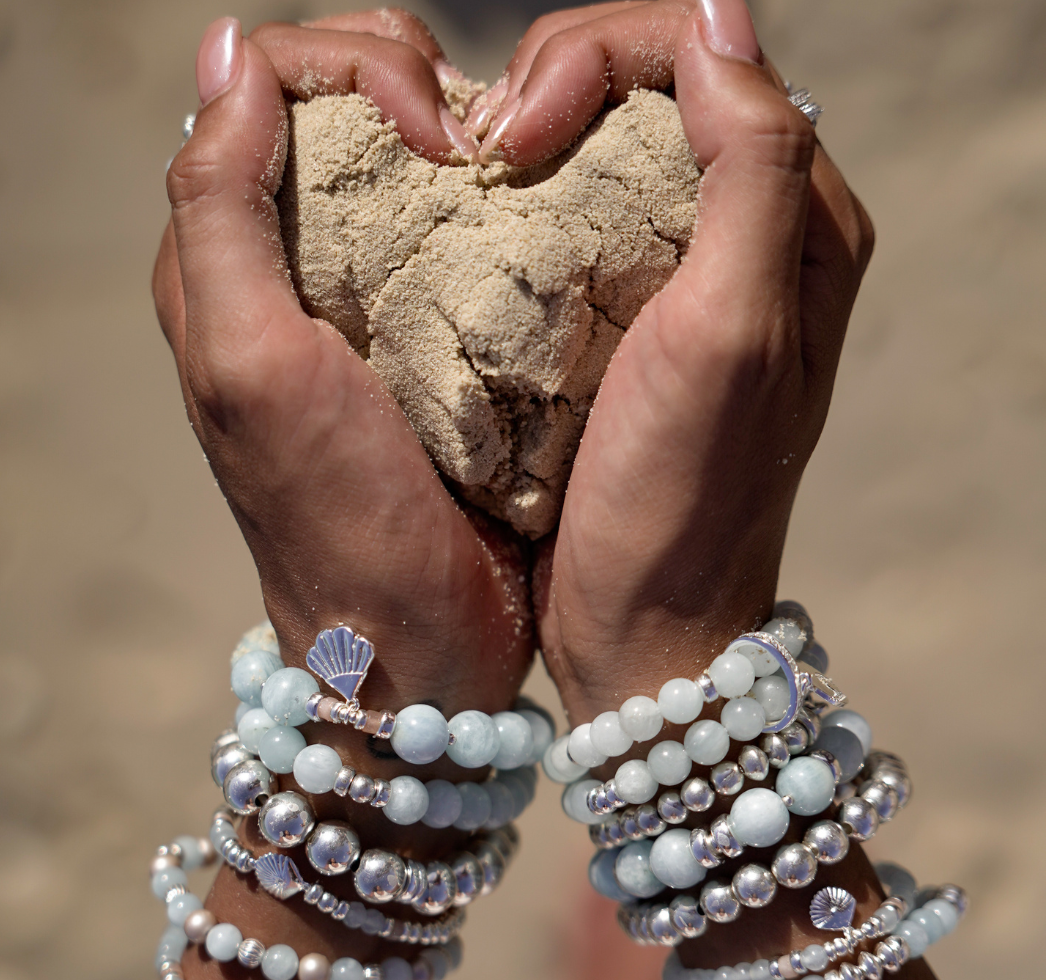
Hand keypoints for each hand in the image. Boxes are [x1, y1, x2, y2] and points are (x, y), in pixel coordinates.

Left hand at [154, 14, 528, 716]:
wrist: (415, 639)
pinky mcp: (424, 345)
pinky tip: (528, 221)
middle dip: (411, 83)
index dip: (356, 65)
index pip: (268, 86)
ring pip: (396, 163)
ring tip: (513, 169)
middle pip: (336, 110)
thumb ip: (219, 210)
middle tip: (479, 142)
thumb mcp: (254, 365)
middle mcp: (283, 272)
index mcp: (222, 263)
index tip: (440, 131)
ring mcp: (359, 308)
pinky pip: (448, 234)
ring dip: (460, 140)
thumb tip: (233, 55)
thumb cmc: (337, 515)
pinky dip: (491, 204)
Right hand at [473, 0, 872, 718]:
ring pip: (617, 145)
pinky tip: (487, 222)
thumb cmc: (680, 499)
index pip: (710, 59)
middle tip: (491, 145)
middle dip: (563, 82)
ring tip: (478, 175)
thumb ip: (752, 168)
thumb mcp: (731, 335)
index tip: (522, 126)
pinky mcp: (634, 321)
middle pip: (660, 89)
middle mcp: (754, 240)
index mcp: (799, 225)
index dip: (605, 54)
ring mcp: (691, 279)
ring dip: (539, 136)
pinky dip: (530, 198)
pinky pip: (587, 215)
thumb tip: (718, 19)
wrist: (640, 620)